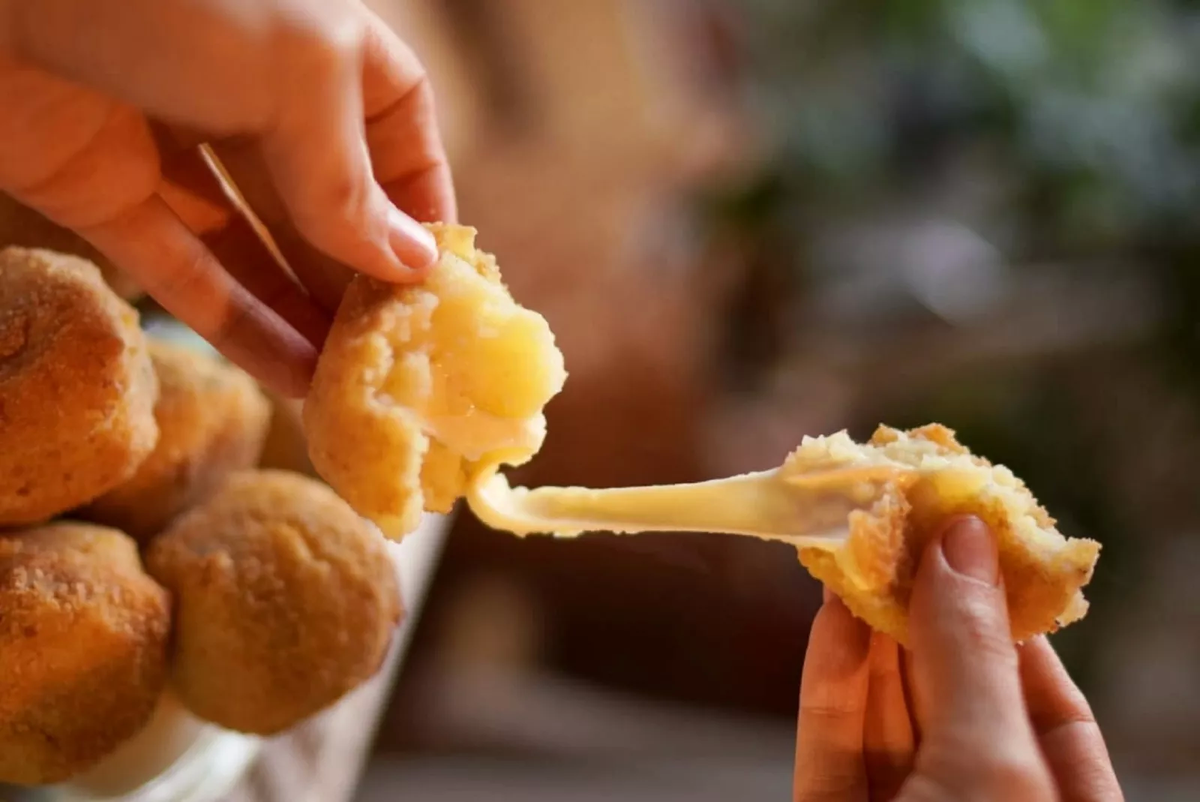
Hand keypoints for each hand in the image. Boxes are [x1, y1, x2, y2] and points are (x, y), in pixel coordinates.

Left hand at [0, 0, 455, 395]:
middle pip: (330, 205)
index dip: (423, 209)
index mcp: (321, 48)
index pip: (399, 138)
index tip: (444, 283)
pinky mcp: (106, 192)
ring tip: (354, 390)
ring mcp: (179, 145)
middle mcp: (258, 96)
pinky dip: (239, 326)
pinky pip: (186, 271)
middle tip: (401, 360)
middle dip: (364, 281)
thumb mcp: (296, 77)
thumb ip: (349, 182)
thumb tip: (409, 266)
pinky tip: (292, 378)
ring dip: (307, 319)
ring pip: (260, 249)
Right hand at [794, 517, 1123, 800]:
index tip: (977, 546)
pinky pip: (833, 739)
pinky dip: (831, 672)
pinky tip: (832, 610)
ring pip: (888, 711)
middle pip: (958, 698)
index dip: (1014, 625)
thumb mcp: (990, 766)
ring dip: (872, 628)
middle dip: (931, 611)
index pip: (1051, 709)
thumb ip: (970, 653)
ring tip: (860, 546)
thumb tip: (962, 537)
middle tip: (906, 527)